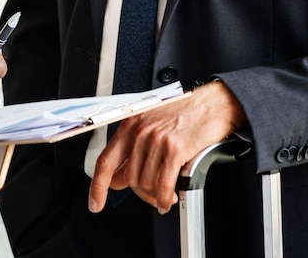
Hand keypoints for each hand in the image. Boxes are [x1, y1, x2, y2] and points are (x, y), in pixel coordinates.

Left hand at [88, 81, 246, 214]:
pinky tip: (168, 199)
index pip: (105, 160)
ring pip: (145, 183)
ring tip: (165, 195)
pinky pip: (163, 184)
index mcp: (130, 124)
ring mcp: (157, 139)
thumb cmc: (183, 113)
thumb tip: (118, 178)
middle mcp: (140, 131)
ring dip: (154, 196)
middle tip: (151, 197)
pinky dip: (164, 198)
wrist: (212, 104)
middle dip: (140, 194)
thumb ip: (132, 150)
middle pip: (128, 178)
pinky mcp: (175, 148)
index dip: (97, 186)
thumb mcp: (150, 125)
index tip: (96, 203)